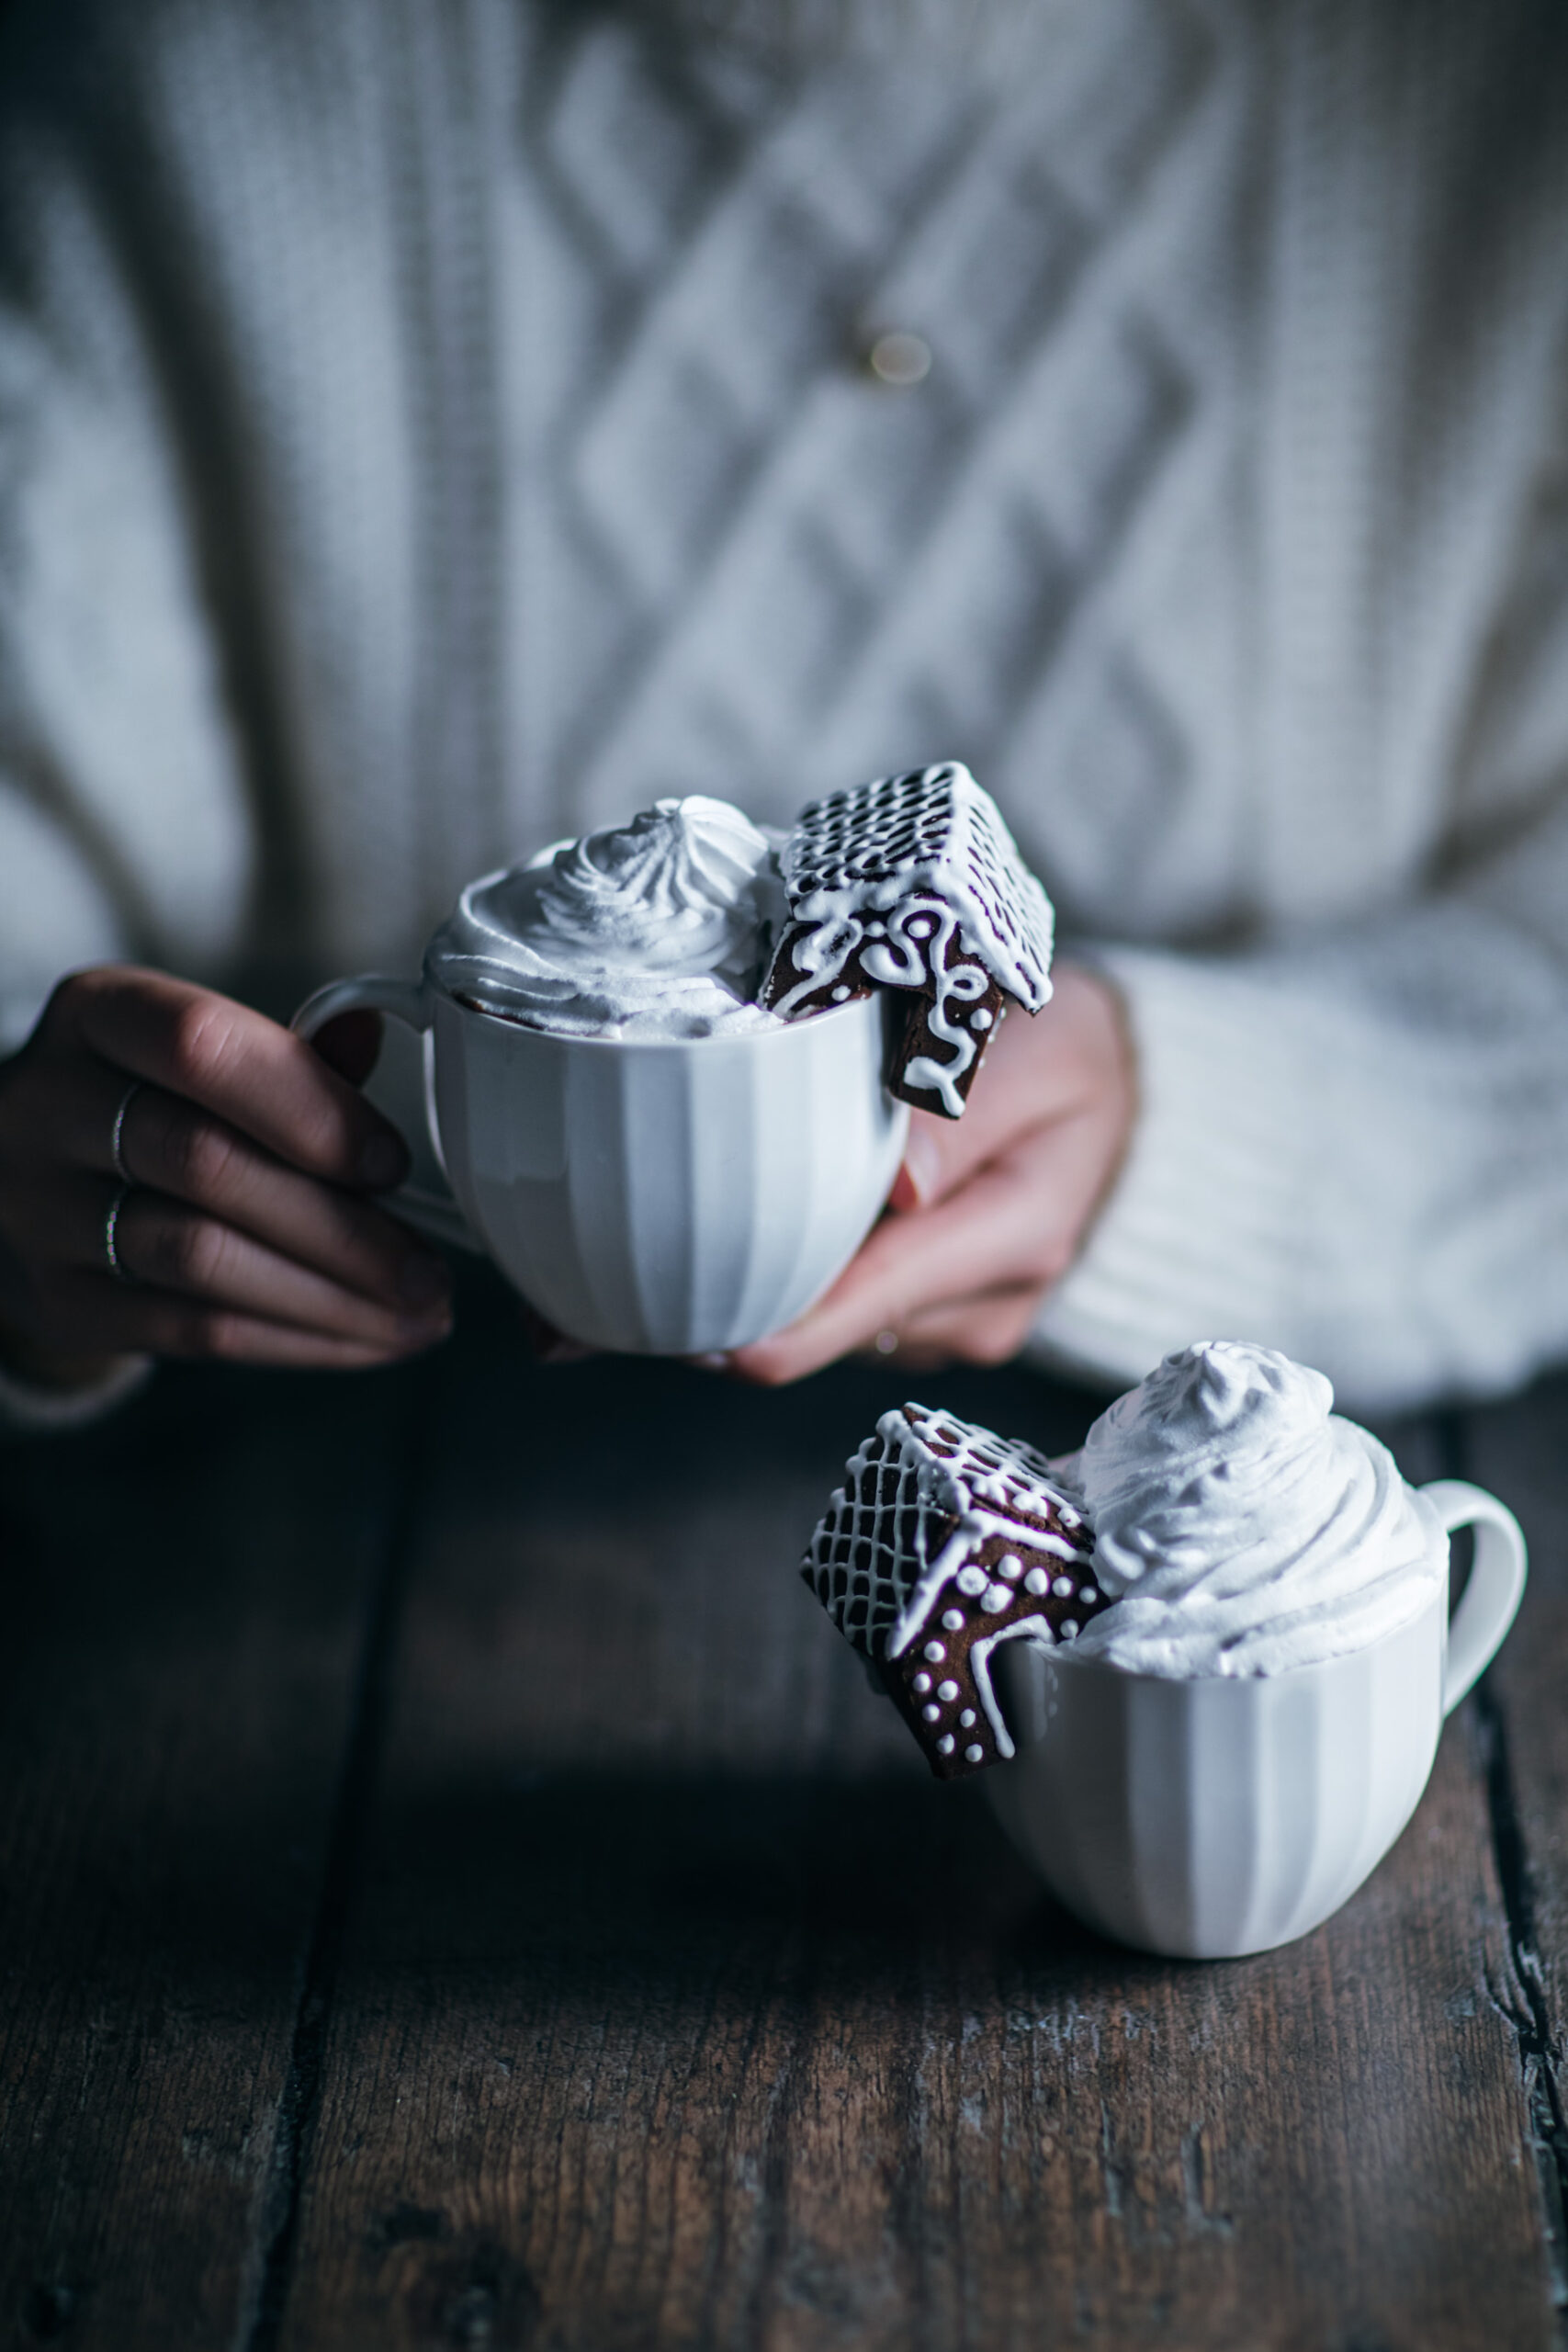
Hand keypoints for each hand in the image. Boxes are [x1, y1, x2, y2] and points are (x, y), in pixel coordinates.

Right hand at [0, 965, 452, 1386]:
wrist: (32, 1183)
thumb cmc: (152, 1105)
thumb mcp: (199, 1057)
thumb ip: (287, 1055)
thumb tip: (377, 1031)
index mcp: (98, 1015)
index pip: (204, 1047)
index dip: (310, 1107)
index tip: (394, 1164)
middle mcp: (49, 1106)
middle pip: (207, 1164)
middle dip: (342, 1227)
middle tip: (429, 1269)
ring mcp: (41, 1211)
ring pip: (201, 1259)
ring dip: (331, 1296)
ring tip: (418, 1315)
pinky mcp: (60, 1301)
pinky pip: (190, 1331)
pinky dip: (295, 1340)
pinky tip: (365, 1341)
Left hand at [726, 962, 1134, 1383]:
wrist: (1110, 1089)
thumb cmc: (1066, 1053)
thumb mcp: (1045, 1051)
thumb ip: (969, 1108)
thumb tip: (900, 1185)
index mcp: (1019, 1233)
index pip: (882, 1291)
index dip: (790, 1322)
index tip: (703, 1338)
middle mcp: (988, 1304)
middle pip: (839, 1324)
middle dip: (745, 1307)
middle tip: (623, 1293)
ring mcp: (957, 1323)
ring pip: (834, 1326)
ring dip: (767, 1288)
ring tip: (689, 1231)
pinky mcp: (929, 1322)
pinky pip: (846, 1315)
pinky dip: (800, 1277)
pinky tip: (759, 1232)